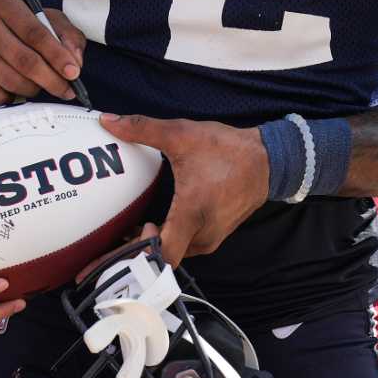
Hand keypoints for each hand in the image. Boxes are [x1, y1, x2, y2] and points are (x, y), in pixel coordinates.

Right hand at [0, 0, 86, 109]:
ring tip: (38, 83)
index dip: (57, 55)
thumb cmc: (18, 29)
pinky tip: (14, 88)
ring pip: (14, 81)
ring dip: (34, 88)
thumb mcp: (46, 21)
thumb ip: (67, 36)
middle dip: (52, 79)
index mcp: (1, 0)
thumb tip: (74, 62)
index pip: (34, 32)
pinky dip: (13, 98)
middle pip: (25, 60)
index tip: (74, 73)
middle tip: (67, 90)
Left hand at [100, 115, 266, 263]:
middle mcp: (203, 234)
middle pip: (164, 258)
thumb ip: (142, 128)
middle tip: (118, 235)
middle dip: (139, 250)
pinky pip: (187, 246)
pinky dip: (170, 240)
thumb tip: (108, 120)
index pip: (163, 255)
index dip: (142, 251)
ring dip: (155, 245)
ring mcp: (212, 237)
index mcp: (192, 215)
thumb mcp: (182, 134)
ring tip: (133, 229)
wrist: (268, 160)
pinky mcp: (216, 235)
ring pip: (177, 253)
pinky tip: (155, 225)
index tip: (134, 228)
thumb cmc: (227, 150)